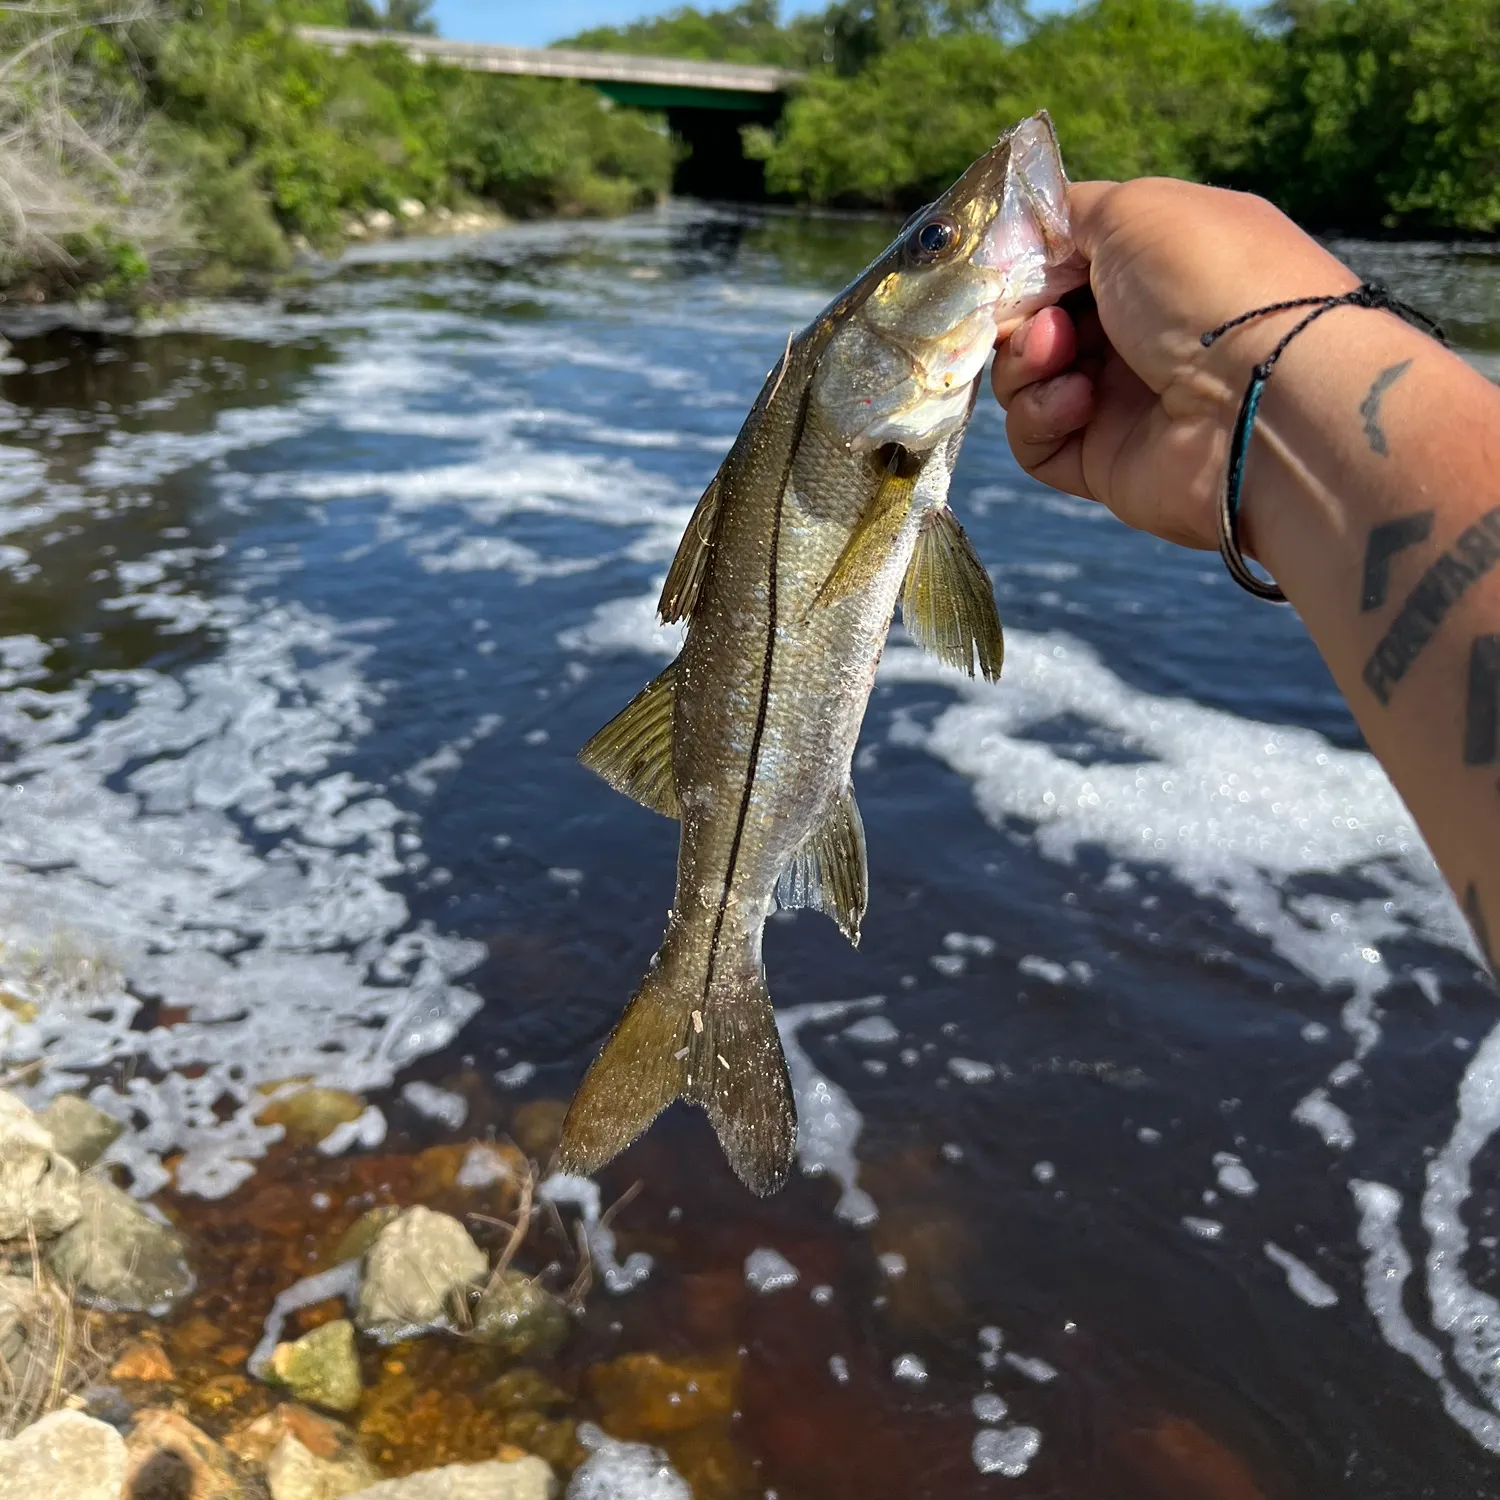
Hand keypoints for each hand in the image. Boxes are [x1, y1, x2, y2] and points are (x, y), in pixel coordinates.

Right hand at [990, 178, 1358, 552]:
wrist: (1260, 398)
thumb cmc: (1209, 284)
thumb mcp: (1136, 210)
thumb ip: (1067, 213)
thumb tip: (1018, 244)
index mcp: (1160, 262)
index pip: (1069, 258)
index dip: (1030, 259)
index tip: (1007, 262)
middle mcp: (1142, 329)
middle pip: (1038, 318)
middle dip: (1021, 312)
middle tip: (1035, 314)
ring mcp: (1122, 399)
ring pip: (1026, 379)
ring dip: (1025, 362)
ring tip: (1057, 354)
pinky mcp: (1103, 461)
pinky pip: (1036, 441)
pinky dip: (1038, 416)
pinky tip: (1076, 401)